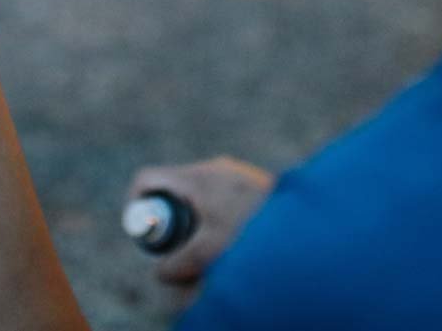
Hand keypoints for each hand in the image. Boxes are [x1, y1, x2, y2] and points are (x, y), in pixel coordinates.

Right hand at [127, 158, 273, 287]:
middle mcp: (210, 168)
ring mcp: (232, 173)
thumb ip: (180, 264)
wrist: (305, 223)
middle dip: (169, 221)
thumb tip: (160, 273)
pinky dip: (215, 217)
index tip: (141, 230)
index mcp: (194, 177)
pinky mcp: (250, 181)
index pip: (147, 178)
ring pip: (197, 195)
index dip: (136, 204)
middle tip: (176, 248)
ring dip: (194, 222)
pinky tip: (233, 239)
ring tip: (210, 249)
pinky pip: (219, 196)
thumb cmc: (255, 230)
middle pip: (172, 190)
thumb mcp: (211, 251)